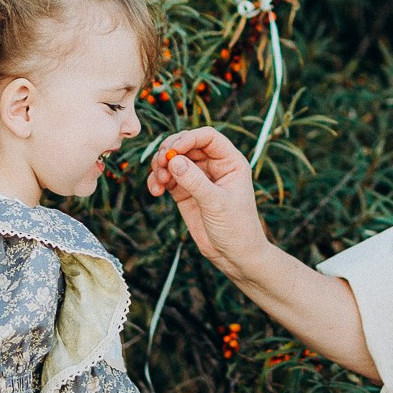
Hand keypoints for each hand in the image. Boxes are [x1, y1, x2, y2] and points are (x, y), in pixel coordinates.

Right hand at [146, 126, 269, 277]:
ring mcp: (198, 178)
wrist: (234, 255)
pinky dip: (157, 180)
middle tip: (160, 164)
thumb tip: (174, 160)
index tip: (173, 150)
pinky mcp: (184, 192)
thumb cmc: (236, 228)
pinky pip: (167, 177)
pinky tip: (155, 191)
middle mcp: (214, 165)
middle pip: (186, 144)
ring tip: (159, 182)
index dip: (189, 138)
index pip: (208, 137)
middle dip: (170, 151)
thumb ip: (195, 182)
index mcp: (230, 162)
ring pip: (173, 159)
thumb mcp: (217, 204)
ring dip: (161, 165)